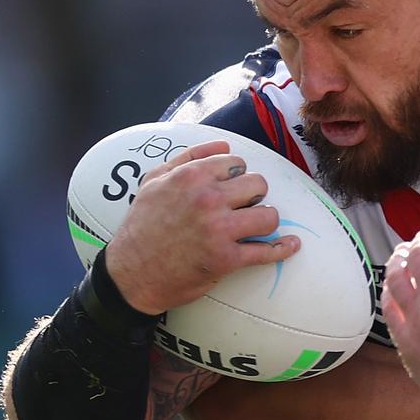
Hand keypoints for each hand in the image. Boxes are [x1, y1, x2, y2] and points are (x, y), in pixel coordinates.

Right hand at [106, 140, 299, 314]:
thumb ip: (188, 157)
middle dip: (253, 195)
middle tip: (241, 208)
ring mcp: (219, 230)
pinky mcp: (226, 259)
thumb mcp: (153, 182)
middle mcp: (207, 200)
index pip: (237, 163)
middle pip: (258, 185)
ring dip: (265, 220)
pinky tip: (290, 245)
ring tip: (254, 226)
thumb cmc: (141, 227)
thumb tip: (224, 144)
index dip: (237, 176)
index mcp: (191, 177)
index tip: (231, 189)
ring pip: (269, 215)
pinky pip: (266, 251)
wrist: (130, 275)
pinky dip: (282, 249)